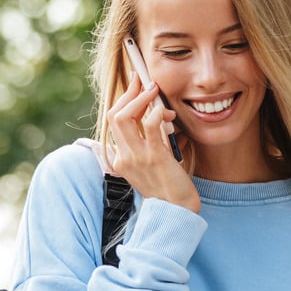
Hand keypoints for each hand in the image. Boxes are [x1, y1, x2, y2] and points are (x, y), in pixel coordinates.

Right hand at [105, 76, 198, 212]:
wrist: (177, 210)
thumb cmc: (170, 187)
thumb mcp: (154, 162)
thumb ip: (153, 141)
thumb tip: (161, 114)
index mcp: (120, 159)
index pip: (113, 122)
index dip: (123, 100)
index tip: (136, 86)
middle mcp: (123, 157)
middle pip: (114, 115)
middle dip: (128, 92)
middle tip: (143, 80)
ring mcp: (136, 157)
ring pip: (124, 116)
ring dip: (140, 98)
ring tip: (155, 91)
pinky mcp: (154, 157)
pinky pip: (150, 125)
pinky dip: (157, 112)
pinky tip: (167, 114)